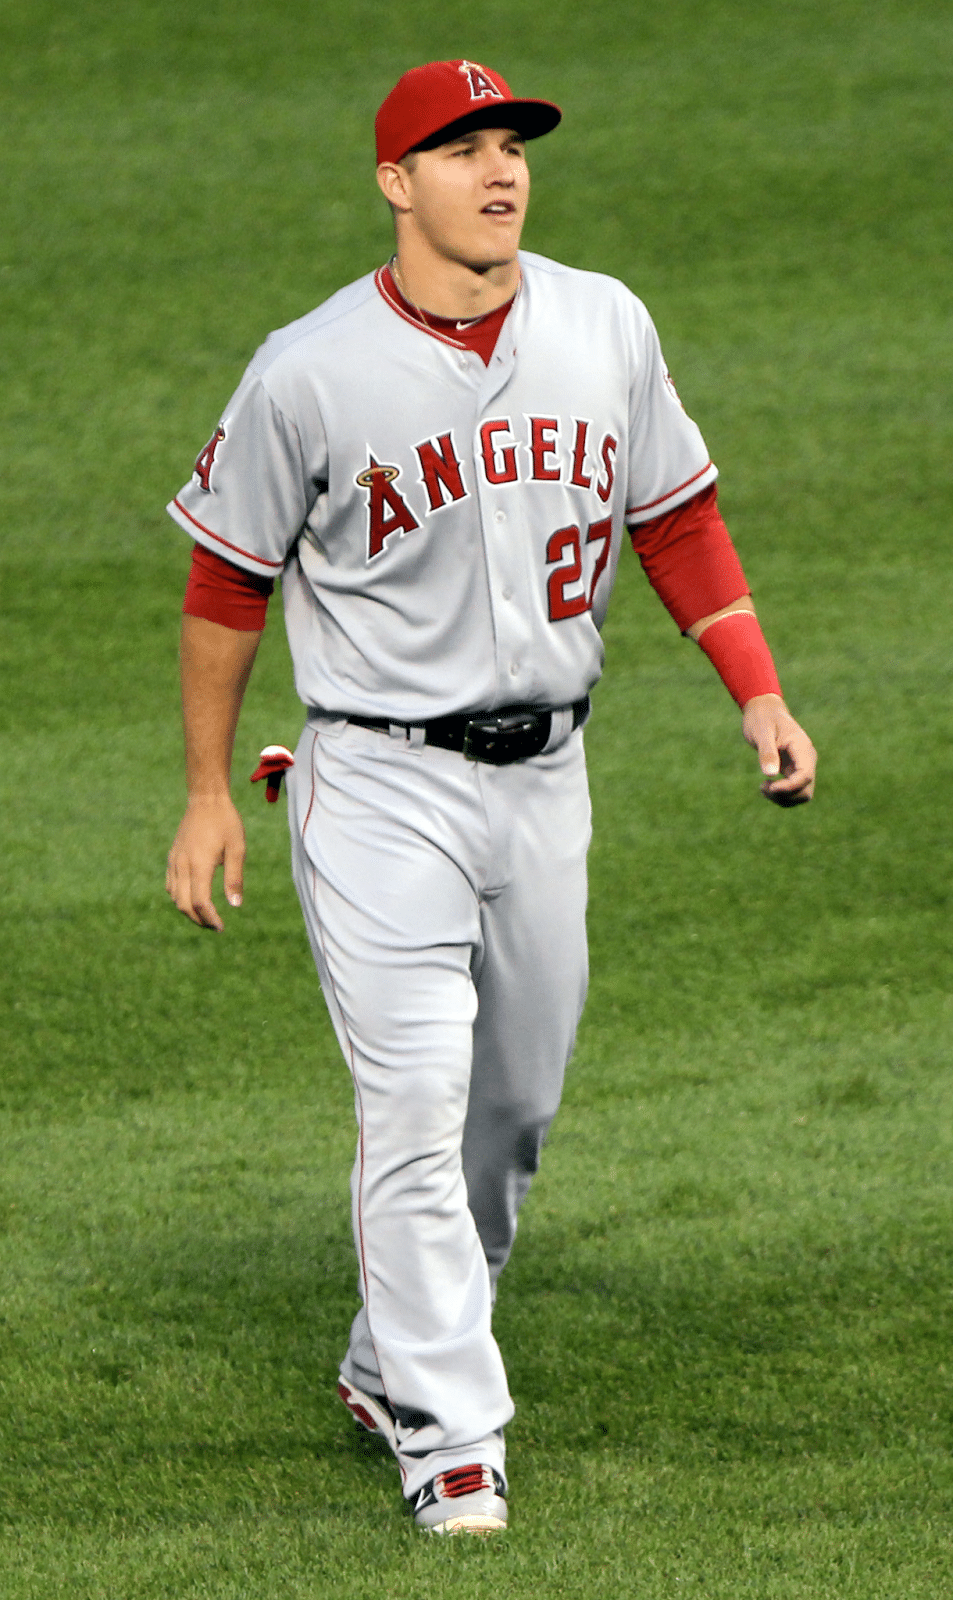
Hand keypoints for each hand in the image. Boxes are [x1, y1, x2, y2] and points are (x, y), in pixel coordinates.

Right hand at [165, 794, 245, 929]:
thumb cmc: (226, 822)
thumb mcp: (237, 848)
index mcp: (199, 864)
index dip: (209, 919)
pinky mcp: (172, 858)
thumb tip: (235, 905)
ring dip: (188, 911)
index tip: (221, 927)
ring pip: (174, 897)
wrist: (206, 800)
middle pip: (184, 904)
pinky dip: (180, 898)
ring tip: (206, 916)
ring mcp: (174, 861)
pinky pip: (171, 885)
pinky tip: (193, 899)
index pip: (200, 902)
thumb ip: (235, 878)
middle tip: (215, 926)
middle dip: (198, 920)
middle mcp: (182, 865)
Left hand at [741, 694, 816, 807]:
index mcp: (802, 748)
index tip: (770, 787)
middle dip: (785, 796)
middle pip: (805, 790)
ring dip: (783, 799)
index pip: (805, 776)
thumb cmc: (762, 718)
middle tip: (763, 786)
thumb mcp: (761, 733)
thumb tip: (770, 774)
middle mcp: (806, 759)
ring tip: (763, 787)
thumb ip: (767, 752)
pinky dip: (781, 796)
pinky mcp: (794, 771)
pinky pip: (794, 791)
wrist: (764, 711)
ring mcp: (802, 766)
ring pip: (801, 794)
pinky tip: (766, 786)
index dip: (789, 787)